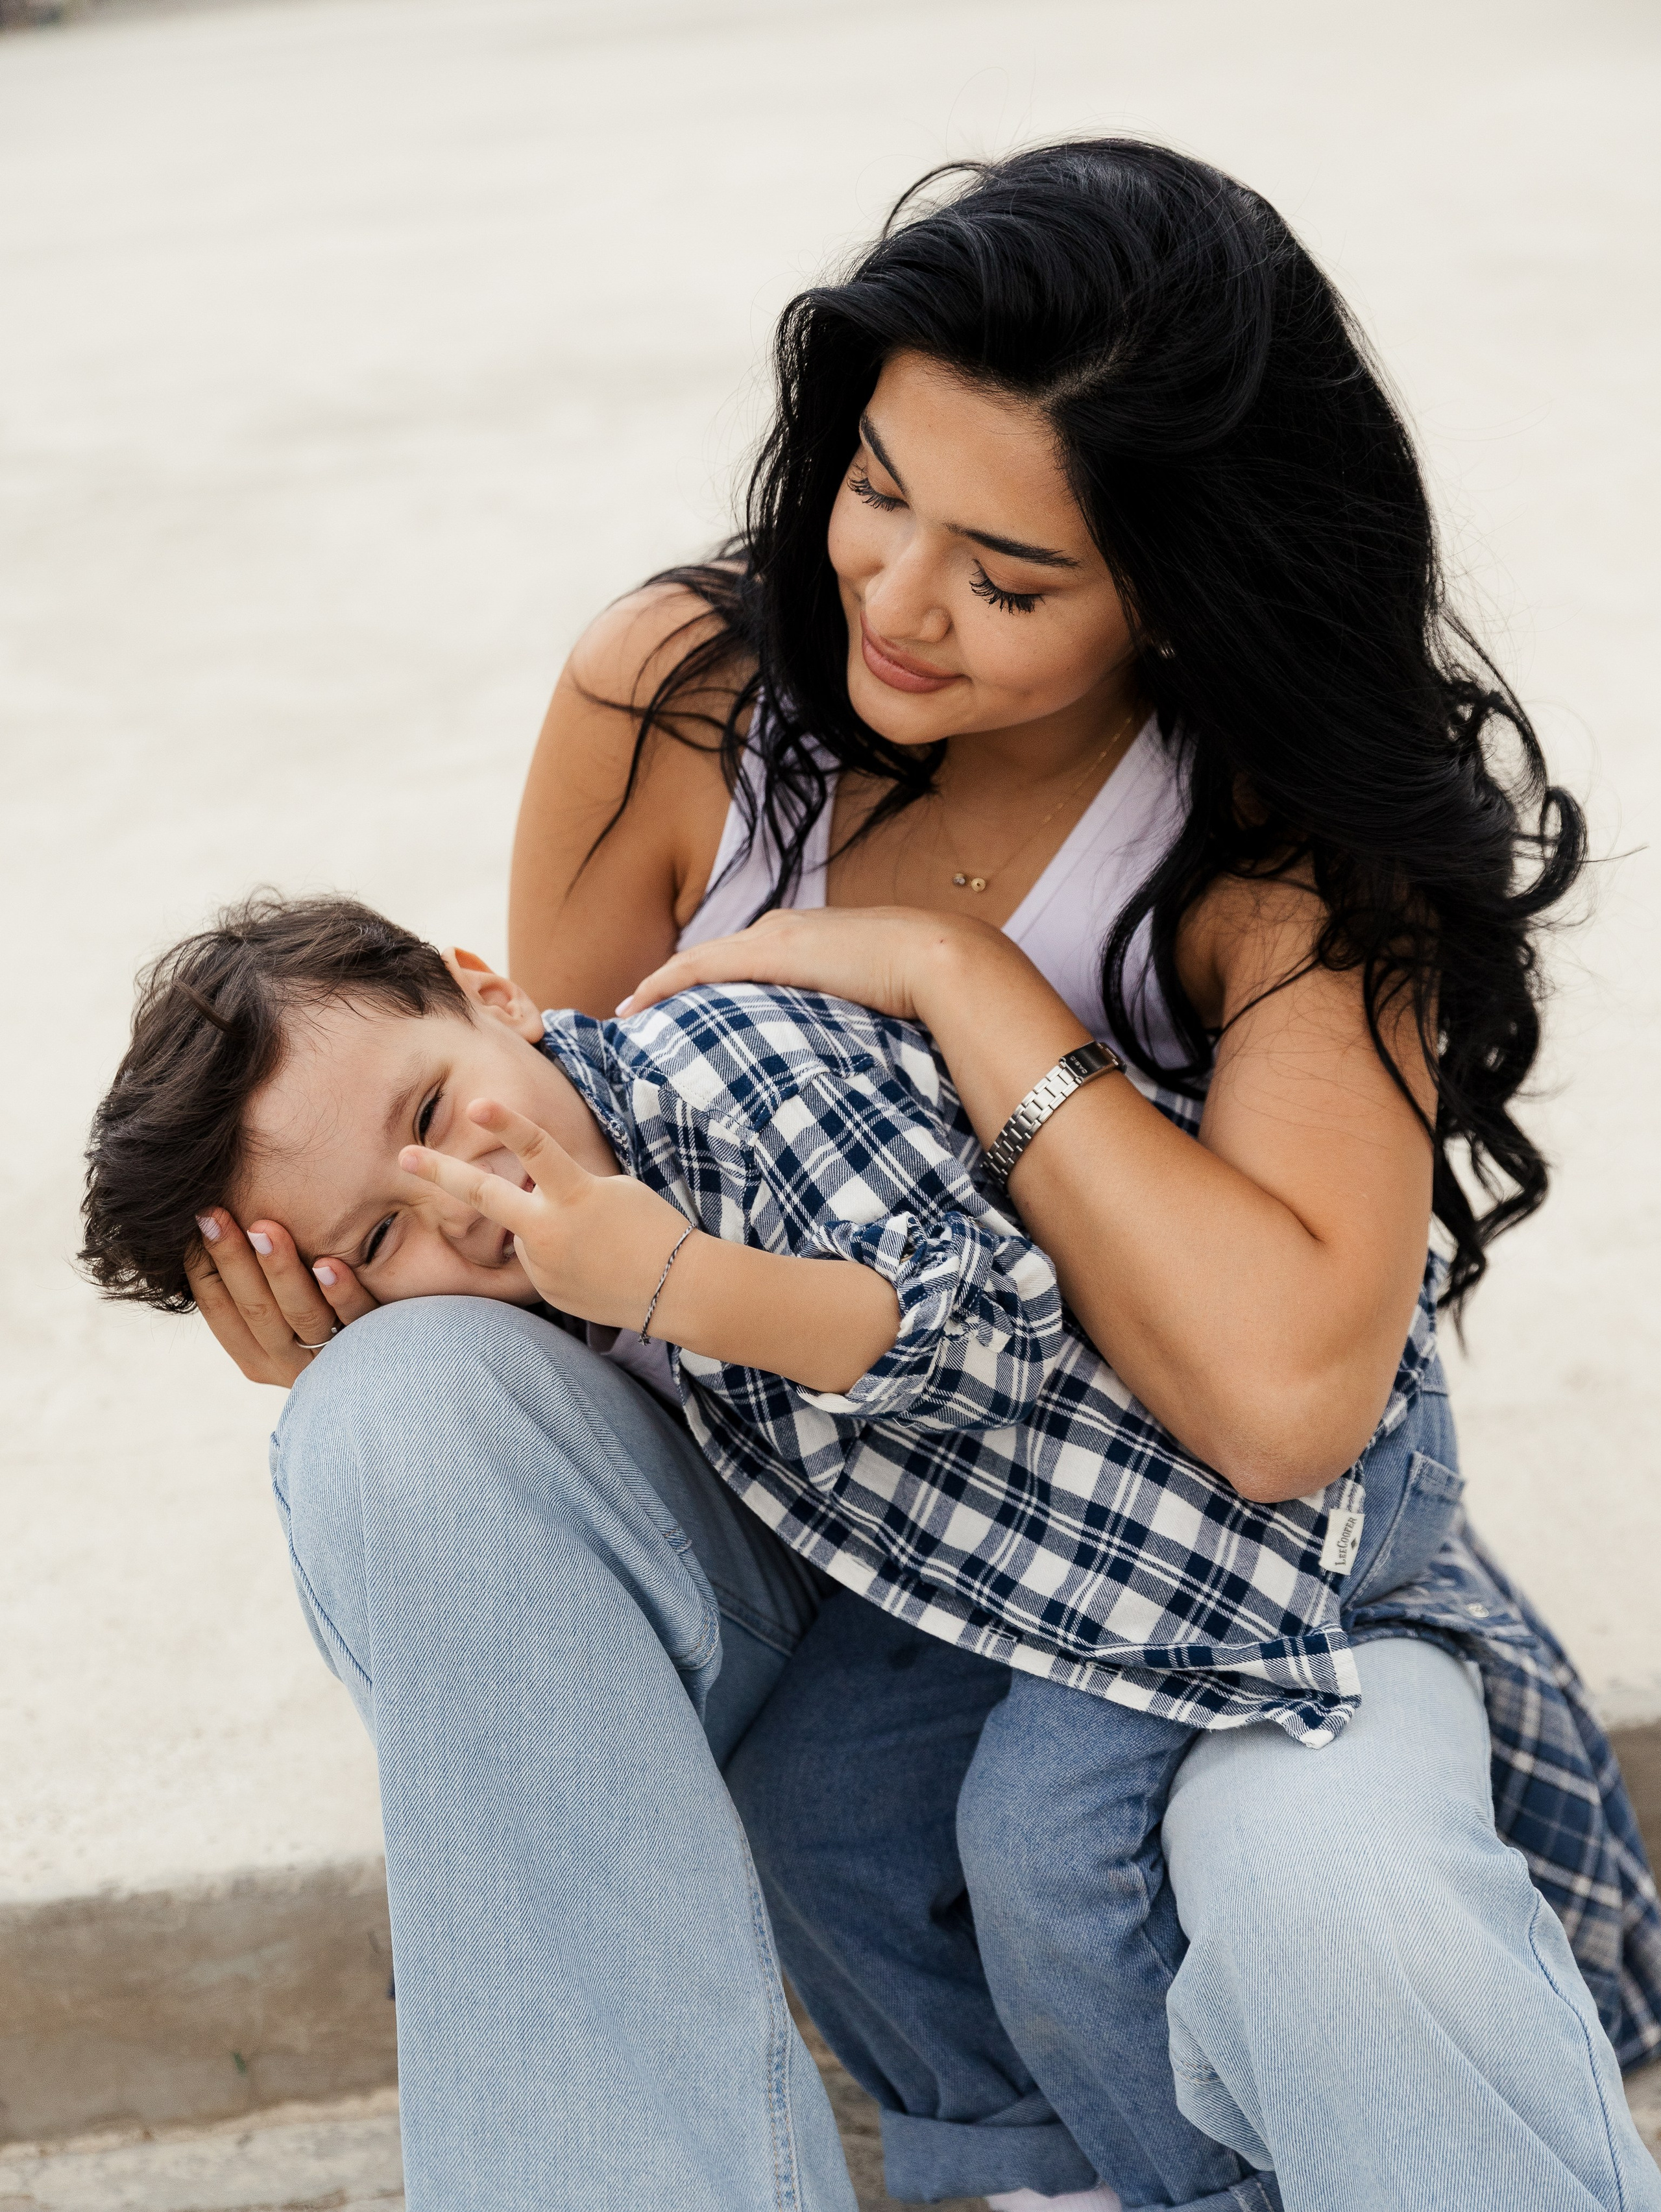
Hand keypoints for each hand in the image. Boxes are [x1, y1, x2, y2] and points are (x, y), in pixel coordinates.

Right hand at [185, 1211, 377, 1386]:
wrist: (394, 1365)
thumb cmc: (328, 1312)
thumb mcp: (285, 1302)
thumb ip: (256, 1279)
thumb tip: (209, 1221)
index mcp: (256, 1354)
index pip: (220, 1309)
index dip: (203, 1265)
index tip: (197, 1215)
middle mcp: (289, 1363)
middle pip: (256, 1310)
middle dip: (233, 1259)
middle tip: (215, 1212)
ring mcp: (333, 1359)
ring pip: (303, 1315)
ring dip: (281, 1271)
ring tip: (265, 1228)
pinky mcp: (375, 1347)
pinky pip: (357, 1321)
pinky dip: (341, 1293)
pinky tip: (329, 1264)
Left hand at [401, 1099, 693, 1328]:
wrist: (677, 1290)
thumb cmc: (653, 1227)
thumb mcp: (611, 1189)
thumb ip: (563, 1186)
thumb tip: (526, 1194)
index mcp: (574, 1196)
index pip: (535, 1148)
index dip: (505, 1122)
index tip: (474, 1103)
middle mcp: (549, 1231)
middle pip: (485, 1194)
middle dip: (439, 1173)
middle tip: (403, 1155)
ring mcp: (543, 1265)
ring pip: (523, 1232)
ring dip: (543, 1227)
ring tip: (595, 1242)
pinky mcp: (545, 1291)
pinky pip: (537, 1262)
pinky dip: (557, 1256)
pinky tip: (592, 1266)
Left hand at [616, 904, 1005, 1023]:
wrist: (942, 960)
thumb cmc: (929, 990)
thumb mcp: (887, 1003)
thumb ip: (867, 1020)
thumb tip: (873, 1060)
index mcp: (814, 939)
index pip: (751, 958)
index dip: (716, 982)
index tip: (691, 1008)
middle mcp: (786, 929)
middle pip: (717, 956)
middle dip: (679, 982)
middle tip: (643, 1011)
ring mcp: (774, 937)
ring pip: (699, 959)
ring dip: (664, 984)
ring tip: (632, 1010)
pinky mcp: (765, 953)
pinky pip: (696, 967)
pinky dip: (663, 983)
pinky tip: (636, 1004)